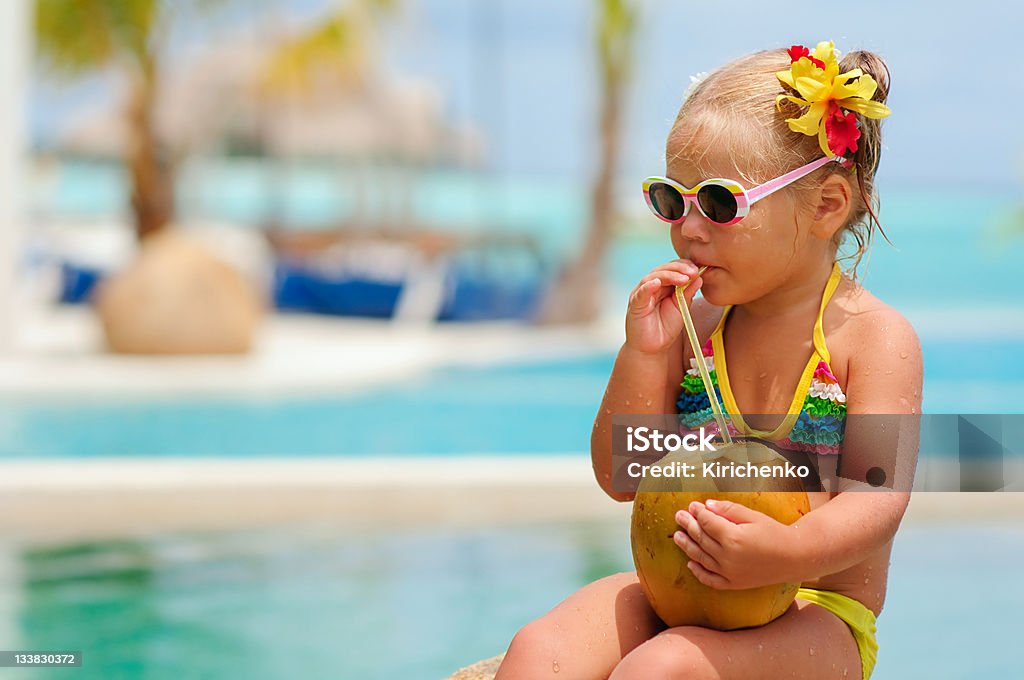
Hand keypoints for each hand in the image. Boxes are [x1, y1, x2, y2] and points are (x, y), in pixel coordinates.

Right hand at [625, 259, 702, 354]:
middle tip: (692, 272)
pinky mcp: (635, 304)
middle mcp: (652, 286)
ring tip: (682, 279)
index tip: (698, 270)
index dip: (685, 266)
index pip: (673, 269)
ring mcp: (643, 294)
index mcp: (664, 285)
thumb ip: (688, 294)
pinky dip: (648, 287)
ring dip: (669, 276)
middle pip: (664, 269)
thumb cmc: (665, 328)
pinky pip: (641, 293)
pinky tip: (656, 283)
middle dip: (679, 269)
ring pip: (653, 277)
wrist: (653, 348)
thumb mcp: (681, 309)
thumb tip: (699, 278)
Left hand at [673, 499, 794, 589]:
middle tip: (679, 516)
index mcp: (733, 538)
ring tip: (677, 536)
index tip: (692, 505)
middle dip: (688, 525)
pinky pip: (710, 580)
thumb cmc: (774, 533)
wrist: (795, 557)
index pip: (707, 522)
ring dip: (687, 546)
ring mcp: (729, 573)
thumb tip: (706, 505)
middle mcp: (728, 557)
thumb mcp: (753, 516)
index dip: (698, 512)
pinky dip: (699, 572)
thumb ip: (728, 510)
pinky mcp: (734, 584)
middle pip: (701, 538)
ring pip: (701, 558)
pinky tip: (690, 563)